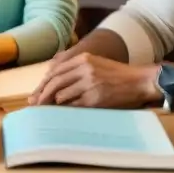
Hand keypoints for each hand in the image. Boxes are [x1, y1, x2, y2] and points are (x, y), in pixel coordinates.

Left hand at [29, 53, 160, 108]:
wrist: (139, 82)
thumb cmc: (117, 74)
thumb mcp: (95, 63)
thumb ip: (76, 68)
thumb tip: (54, 80)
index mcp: (83, 59)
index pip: (55, 71)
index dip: (43, 83)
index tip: (36, 93)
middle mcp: (84, 69)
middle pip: (54, 82)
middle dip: (42, 94)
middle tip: (35, 104)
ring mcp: (89, 83)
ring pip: (61, 94)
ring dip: (53, 104)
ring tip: (46, 110)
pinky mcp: (95, 98)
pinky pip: (73, 105)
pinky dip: (65, 110)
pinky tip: (62, 113)